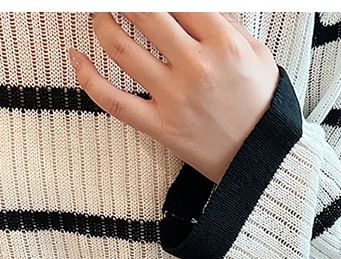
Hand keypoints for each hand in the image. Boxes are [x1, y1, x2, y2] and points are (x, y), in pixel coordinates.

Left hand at [67, 12, 279, 182]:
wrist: (265, 161)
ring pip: (119, 46)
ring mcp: (175, 99)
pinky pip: (112, 100)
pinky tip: (75, 56)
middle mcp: (197, 69)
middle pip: (142, 10)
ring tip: (101, 14)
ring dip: (101, 20)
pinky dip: (86, 76)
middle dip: (123, 0)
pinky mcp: (161, 127)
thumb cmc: (261, 107)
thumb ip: (224, 23)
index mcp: (224, 45)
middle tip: (118, 1)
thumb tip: (188, 6)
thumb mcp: (257, 55)